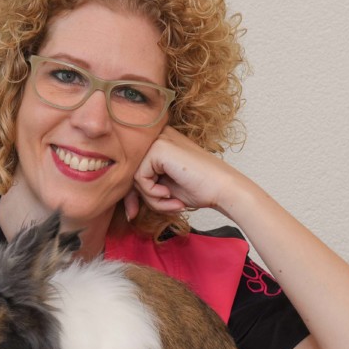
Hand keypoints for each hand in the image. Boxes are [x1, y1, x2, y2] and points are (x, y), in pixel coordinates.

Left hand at [124, 126, 240, 219]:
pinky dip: (153, 193)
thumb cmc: (199, 188)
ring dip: (151, 198)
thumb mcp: (164, 188)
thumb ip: (144, 189)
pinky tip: (170, 195)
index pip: (133, 168)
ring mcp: (158, 139)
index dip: (134, 193)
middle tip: (164, 207)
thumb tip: (125, 207)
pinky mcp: (159, 148)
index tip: (136, 212)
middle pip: (130, 172)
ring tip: (172, 203)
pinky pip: (140, 178)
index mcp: (159, 141)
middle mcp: (157, 136)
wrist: (223, 189)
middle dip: (142, 197)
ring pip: (134, 177)